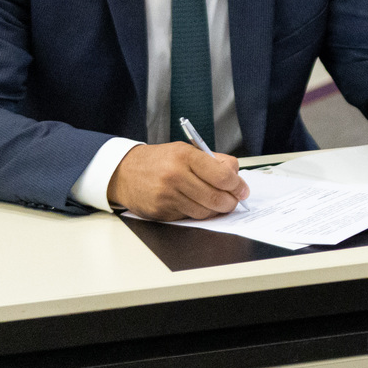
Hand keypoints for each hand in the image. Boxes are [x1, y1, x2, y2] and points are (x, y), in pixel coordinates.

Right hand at [106, 142, 249, 219]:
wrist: (125, 172)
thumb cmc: (160, 160)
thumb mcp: (186, 150)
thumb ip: (213, 161)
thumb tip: (236, 175)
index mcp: (186, 156)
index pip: (222, 176)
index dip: (238, 186)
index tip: (243, 190)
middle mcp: (176, 176)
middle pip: (216, 198)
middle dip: (230, 202)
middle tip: (234, 201)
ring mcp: (167, 196)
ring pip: (204, 212)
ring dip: (215, 211)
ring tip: (216, 203)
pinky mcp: (161, 212)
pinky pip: (188, 217)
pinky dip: (196, 213)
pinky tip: (194, 204)